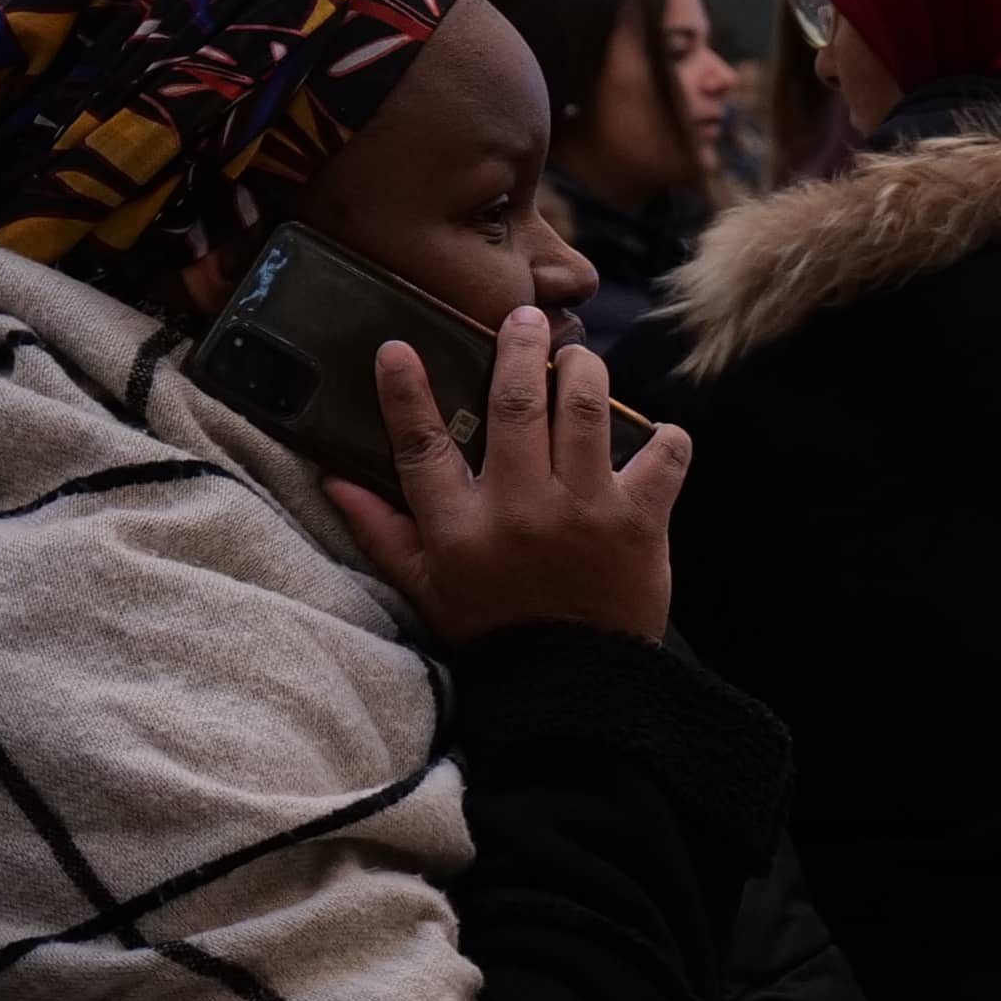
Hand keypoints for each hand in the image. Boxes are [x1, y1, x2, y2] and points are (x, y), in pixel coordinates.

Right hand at [324, 310, 687, 647]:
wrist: (572, 682)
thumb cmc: (493, 627)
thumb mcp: (425, 584)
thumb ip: (381, 529)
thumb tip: (333, 477)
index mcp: (460, 524)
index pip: (423, 446)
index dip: (407, 393)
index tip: (398, 347)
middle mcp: (520, 507)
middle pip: (517, 406)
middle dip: (520, 350)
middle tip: (525, 318)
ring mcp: (585, 510)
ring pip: (586, 413)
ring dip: (586, 371)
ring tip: (581, 356)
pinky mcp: (641, 522)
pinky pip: (664, 460)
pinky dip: (668, 439)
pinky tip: (660, 432)